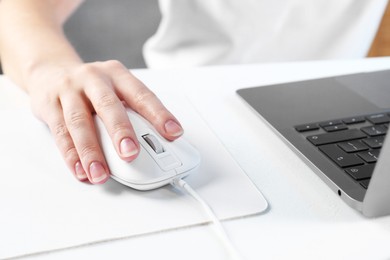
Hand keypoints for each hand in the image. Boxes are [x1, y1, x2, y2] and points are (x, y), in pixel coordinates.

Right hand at [26, 60, 182, 183]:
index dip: (159, 114)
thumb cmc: (92, 86)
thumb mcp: (115, 89)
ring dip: (91, 151)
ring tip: (101, 174)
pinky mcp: (49, 105)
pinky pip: (60, 132)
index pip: (142, 94)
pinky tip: (80, 170)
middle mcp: (94, 79)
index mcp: (117, 75)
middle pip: (108, 105)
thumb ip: (133, 111)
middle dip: (120, 131)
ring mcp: (70, 91)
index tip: (173, 133)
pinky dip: (70, 155)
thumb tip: (158, 143)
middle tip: (131, 153)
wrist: (51, 70)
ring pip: (80, 122)